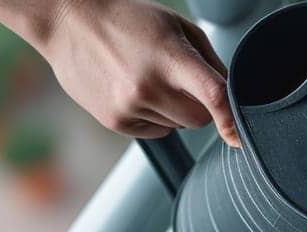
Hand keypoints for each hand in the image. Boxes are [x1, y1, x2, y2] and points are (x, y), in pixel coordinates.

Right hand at [13, 0, 240, 146]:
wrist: (67, 20)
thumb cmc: (127, 19)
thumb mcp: (176, 26)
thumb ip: (209, 62)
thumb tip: (232, 95)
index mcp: (170, 58)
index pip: (213, 96)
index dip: (232, 120)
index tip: (239, 138)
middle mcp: (149, 86)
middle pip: (199, 120)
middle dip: (199, 107)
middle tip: (179, 81)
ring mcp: (129, 106)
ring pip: (177, 126)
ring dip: (173, 109)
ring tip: (147, 77)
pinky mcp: (114, 120)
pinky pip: (155, 131)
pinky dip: (153, 117)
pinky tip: (133, 90)